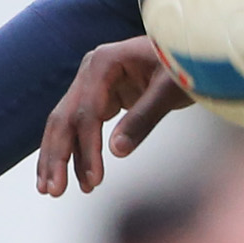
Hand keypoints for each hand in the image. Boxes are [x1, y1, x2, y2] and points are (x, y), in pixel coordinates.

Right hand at [39, 38, 193, 195]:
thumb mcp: (170, 91)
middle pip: (65, 118)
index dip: (89, 149)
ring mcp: (91, 83)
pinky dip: (74, 151)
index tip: (94, 180)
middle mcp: (90, 70)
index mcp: (104, 62)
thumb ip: (144, 118)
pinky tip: (69, 176)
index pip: (88, 112)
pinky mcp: (98, 97)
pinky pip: (79, 128)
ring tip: (52, 190)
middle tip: (54, 191)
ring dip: (57, 157)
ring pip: (65, 124)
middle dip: (58, 156)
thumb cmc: (185, 66)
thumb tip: (116, 150)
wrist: (191, 52)